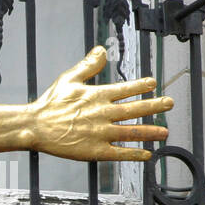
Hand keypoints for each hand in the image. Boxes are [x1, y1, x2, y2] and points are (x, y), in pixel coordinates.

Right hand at [26, 47, 171, 161]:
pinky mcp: (95, 151)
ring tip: (165, 132)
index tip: (153, 83)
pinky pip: (119, 153)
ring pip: (131, 132)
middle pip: (134, 109)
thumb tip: (101, 50)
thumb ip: (88, 65)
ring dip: (150, 132)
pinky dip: (134, 154)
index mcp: (97, 95)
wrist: (35, 127)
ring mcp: (100, 133)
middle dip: (154, 106)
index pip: (125, 89)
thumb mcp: (69, 78)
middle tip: (169, 103)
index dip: (141, 86)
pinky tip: (147, 154)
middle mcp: (102, 113)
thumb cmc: (50, 103)